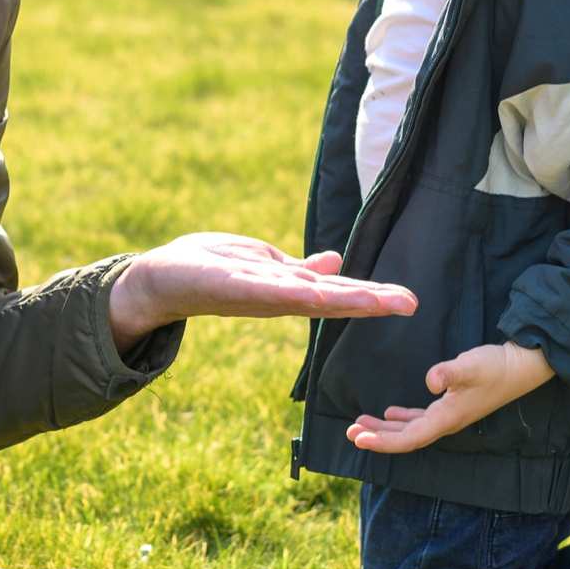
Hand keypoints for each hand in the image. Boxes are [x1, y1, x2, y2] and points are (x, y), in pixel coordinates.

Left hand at [108, 232, 415, 350]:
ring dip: (341, 299)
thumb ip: (299, 271)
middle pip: (329, 299)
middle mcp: (276, 296)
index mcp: (286, 290)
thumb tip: (336, 264)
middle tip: (410, 304)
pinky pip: (264, 289)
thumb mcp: (262, 265)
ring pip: (304, 297)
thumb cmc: (211, 269)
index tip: (409, 300)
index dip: (372, 296)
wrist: (159, 279)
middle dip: (370, 301)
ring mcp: (254, 292)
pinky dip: (290, 292)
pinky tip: (316, 293)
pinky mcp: (228, 284)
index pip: (336, 293)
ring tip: (378, 300)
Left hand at [346, 341, 554, 453]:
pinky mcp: (453, 405)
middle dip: (377, 437)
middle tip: (350, 433)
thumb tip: (430, 381)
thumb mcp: (471, 366)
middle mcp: (446, 422)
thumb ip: (450, 372)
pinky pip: (421, 419)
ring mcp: (450, 415)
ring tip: (361, 424)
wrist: (522, 366)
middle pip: (405, 437)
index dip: (382, 442)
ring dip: (385, 429)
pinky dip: (402, 419)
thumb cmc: (496, 366)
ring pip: (410, 429)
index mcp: (447, 418)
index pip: (408, 438)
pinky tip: (390, 415)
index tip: (358, 439)